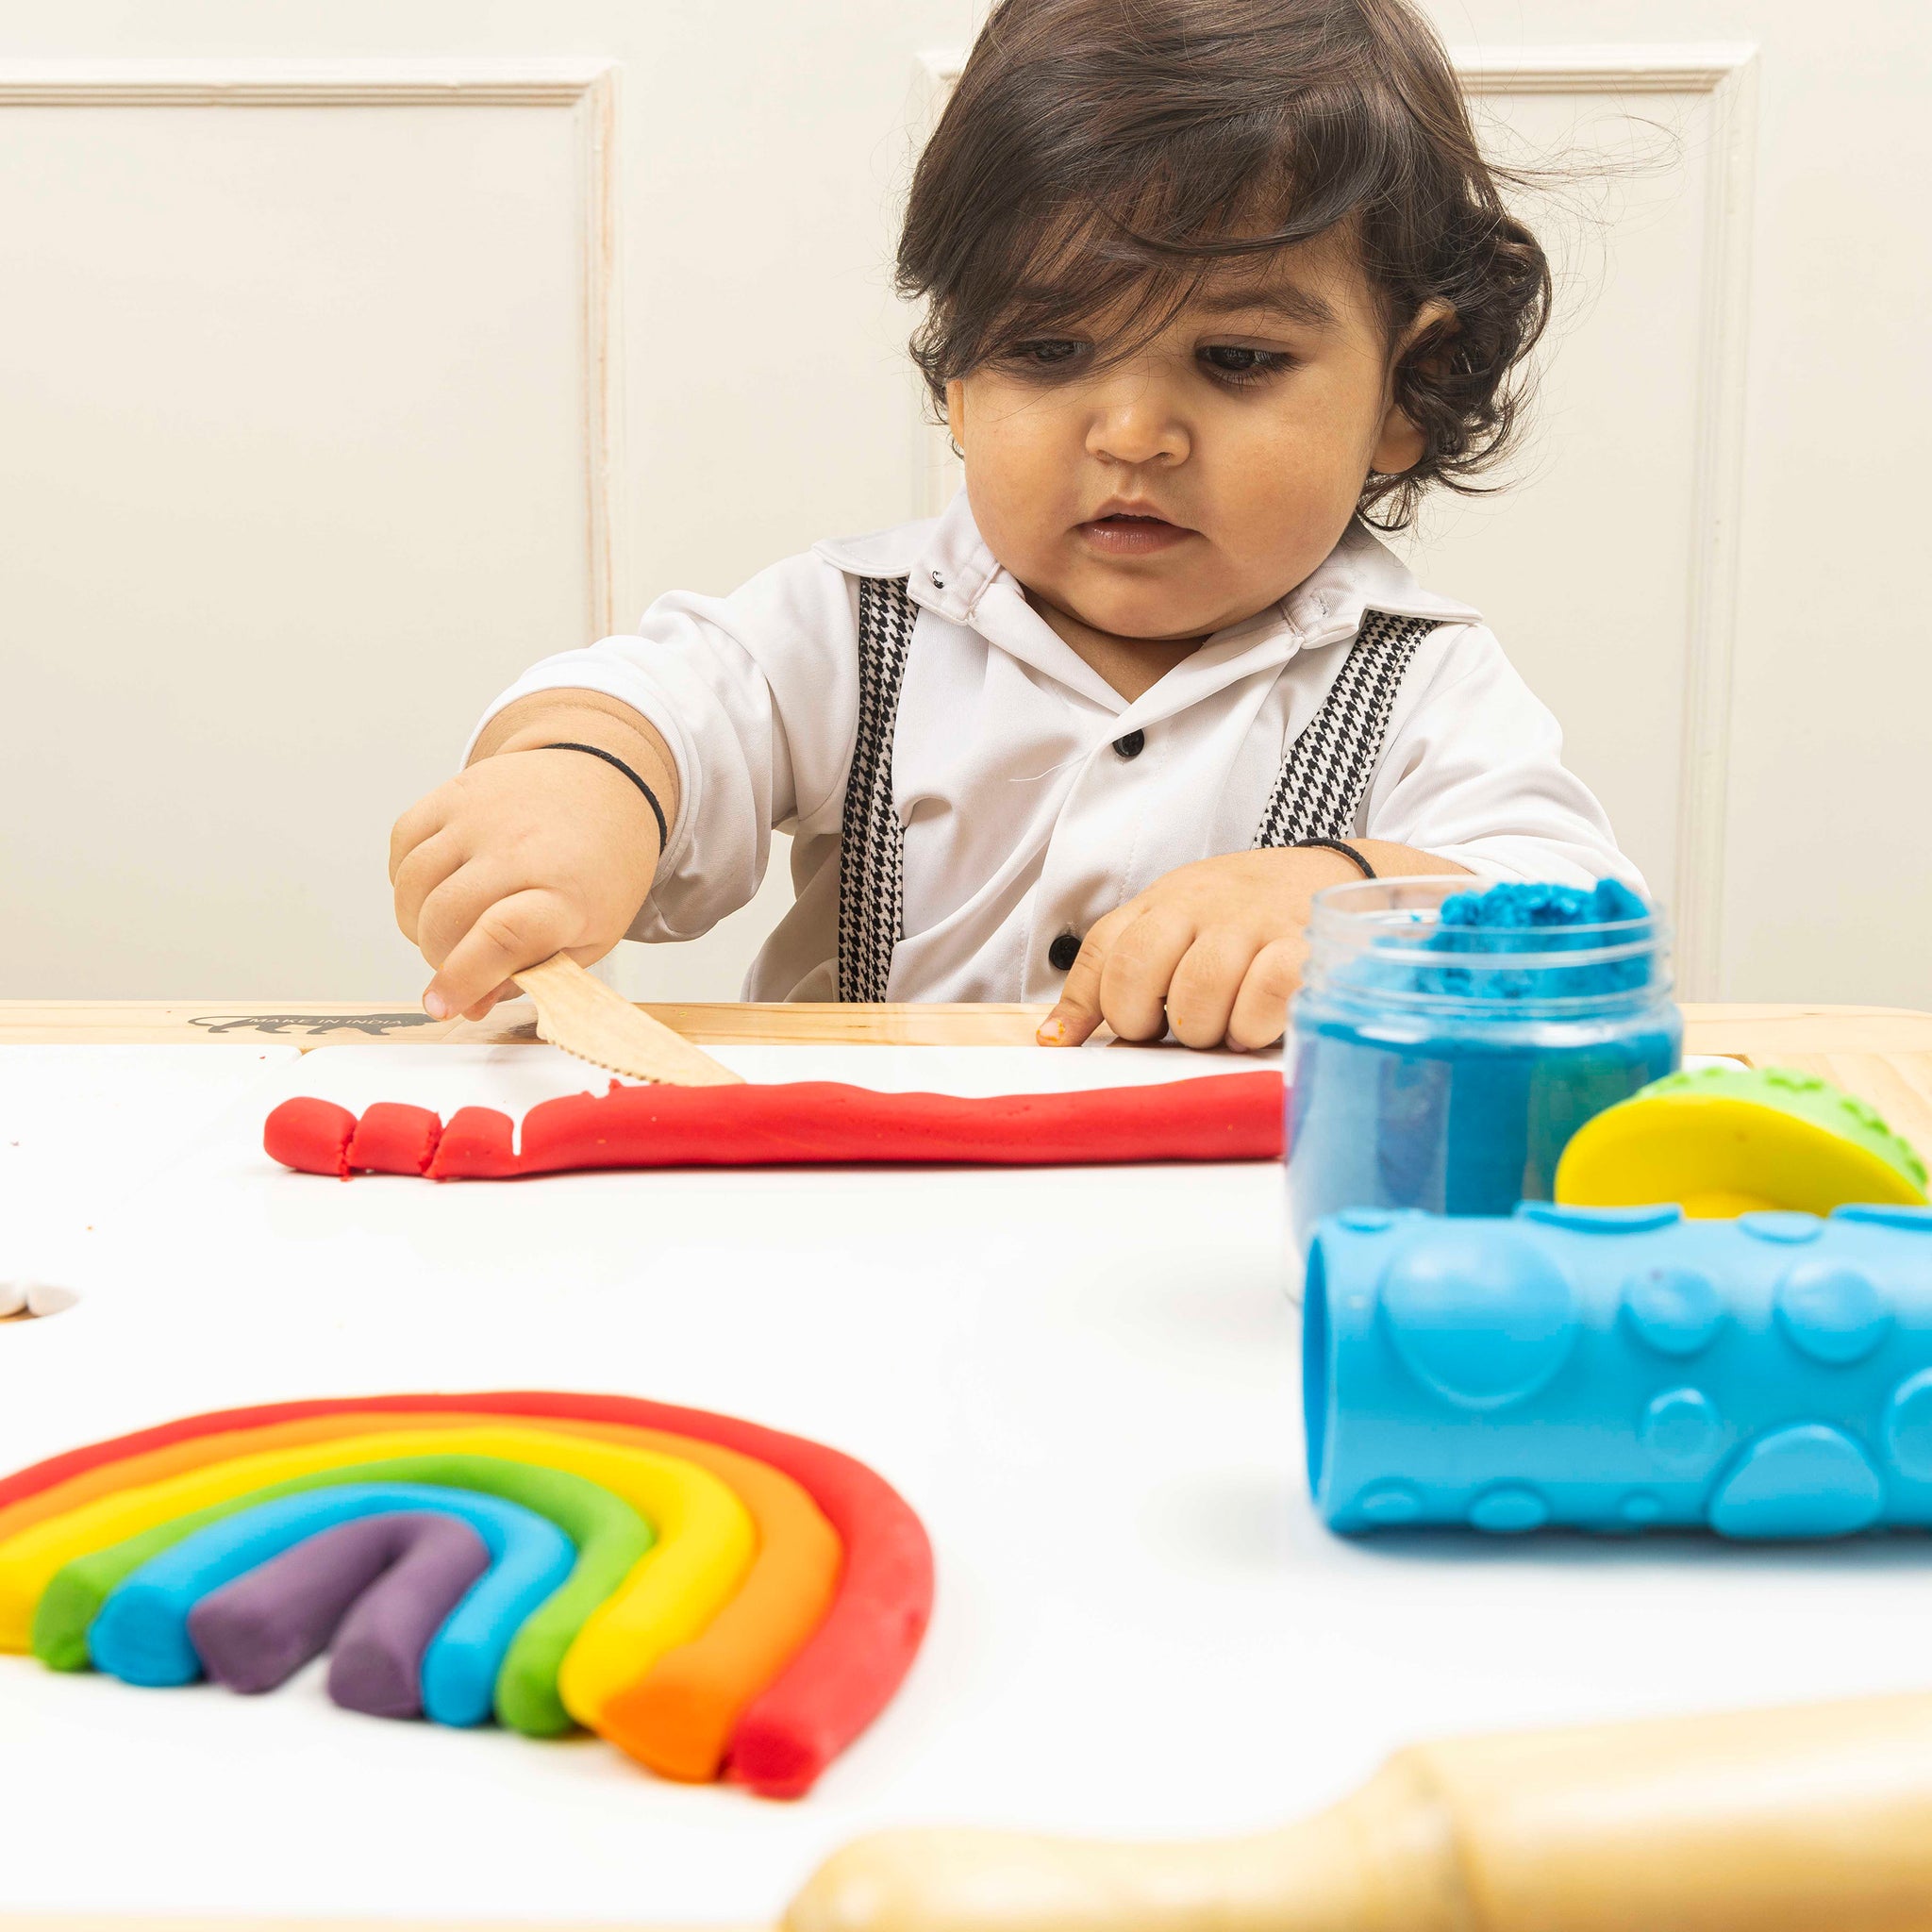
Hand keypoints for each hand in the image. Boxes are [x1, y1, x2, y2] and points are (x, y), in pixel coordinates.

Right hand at [389, 747, 662, 1020]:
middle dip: (438, 956)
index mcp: (568, 891)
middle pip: (446, 915)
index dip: (463, 977)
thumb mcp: (590, 936)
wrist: (605, 785)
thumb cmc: (599, 869)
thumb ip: (531, 975)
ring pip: (413, 884)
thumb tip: (469, 1008)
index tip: (441, 1005)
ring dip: (416, 922)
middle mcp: (522, 847)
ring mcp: (483, 814)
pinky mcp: (456, 791)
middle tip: (459, 963)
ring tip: (447, 929)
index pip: (504, 936)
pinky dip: (406, 879)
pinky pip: (403, 844)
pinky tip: (436, 888)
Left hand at [1036, 847, 1364, 1051]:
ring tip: (1224, 1026)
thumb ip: (1122, 969)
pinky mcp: (1304, 945)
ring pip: (1197, 995)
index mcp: (1164, 900)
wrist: (1343, 875)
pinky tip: (1259, 1024)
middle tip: (1172, 1029)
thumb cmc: (1249, 914)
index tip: (1077, 1042)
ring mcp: (1253, 922)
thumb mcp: (1179, 923)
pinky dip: (1254, 1025)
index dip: (1087, 1004)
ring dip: (1205, 1030)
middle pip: (1138, 974)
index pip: (1104, 949)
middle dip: (1145, 1022)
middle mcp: (1202, 904)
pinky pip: (1264, 996)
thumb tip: (1055, 1037)